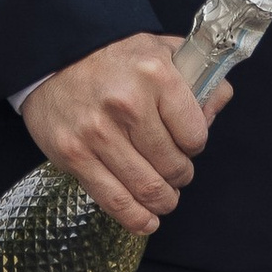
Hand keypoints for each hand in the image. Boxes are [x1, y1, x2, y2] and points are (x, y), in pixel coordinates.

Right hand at [20, 35, 229, 233]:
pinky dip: (136, 219)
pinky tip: (147, 221)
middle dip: (180, 177)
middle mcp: (127, 104)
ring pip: (146, 188)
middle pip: (172, 166)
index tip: (188, 146)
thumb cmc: (114, 57)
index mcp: (156, 75)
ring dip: (163, 201)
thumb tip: (215, 110)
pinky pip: (113, 200)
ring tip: (165, 197)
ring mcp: (98, 133)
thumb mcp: (162, 51)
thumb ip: (198, 77)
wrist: (56, 57)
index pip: (195, 135)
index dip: (195, 146)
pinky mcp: (74, 156)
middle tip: (177, 174)